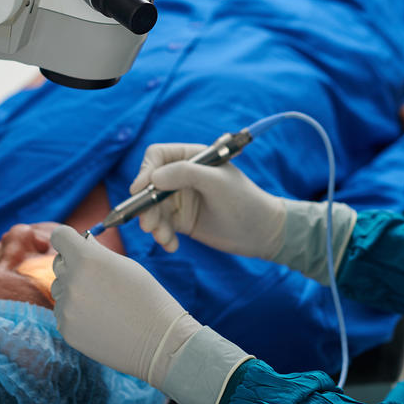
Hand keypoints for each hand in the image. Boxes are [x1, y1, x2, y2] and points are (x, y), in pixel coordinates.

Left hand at [51, 226, 200, 387]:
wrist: (158, 341)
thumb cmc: (148, 298)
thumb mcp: (126, 265)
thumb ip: (98, 251)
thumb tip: (82, 241)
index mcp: (87, 258)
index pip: (60, 236)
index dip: (67, 239)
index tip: (74, 245)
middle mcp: (72, 280)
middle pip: (58, 264)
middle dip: (72, 266)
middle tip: (96, 278)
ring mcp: (67, 307)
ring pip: (59, 290)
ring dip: (74, 291)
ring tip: (102, 303)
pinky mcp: (66, 330)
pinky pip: (63, 314)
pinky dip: (76, 315)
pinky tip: (100, 321)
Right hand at [132, 143, 357, 282]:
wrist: (263, 232)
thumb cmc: (244, 200)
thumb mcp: (216, 182)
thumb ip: (185, 174)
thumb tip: (152, 178)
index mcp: (192, 157)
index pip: (157, 157)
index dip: (145, 171)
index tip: (140, 190)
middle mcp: (182, 175)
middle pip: (150, 185)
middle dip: (146, 205)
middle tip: (148, 224)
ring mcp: (181, 198)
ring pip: (152, 208)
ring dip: (154, 224)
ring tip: (164, 238)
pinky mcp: (182, 220)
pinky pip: (162, 226)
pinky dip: (163, 236)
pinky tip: (172, 246)